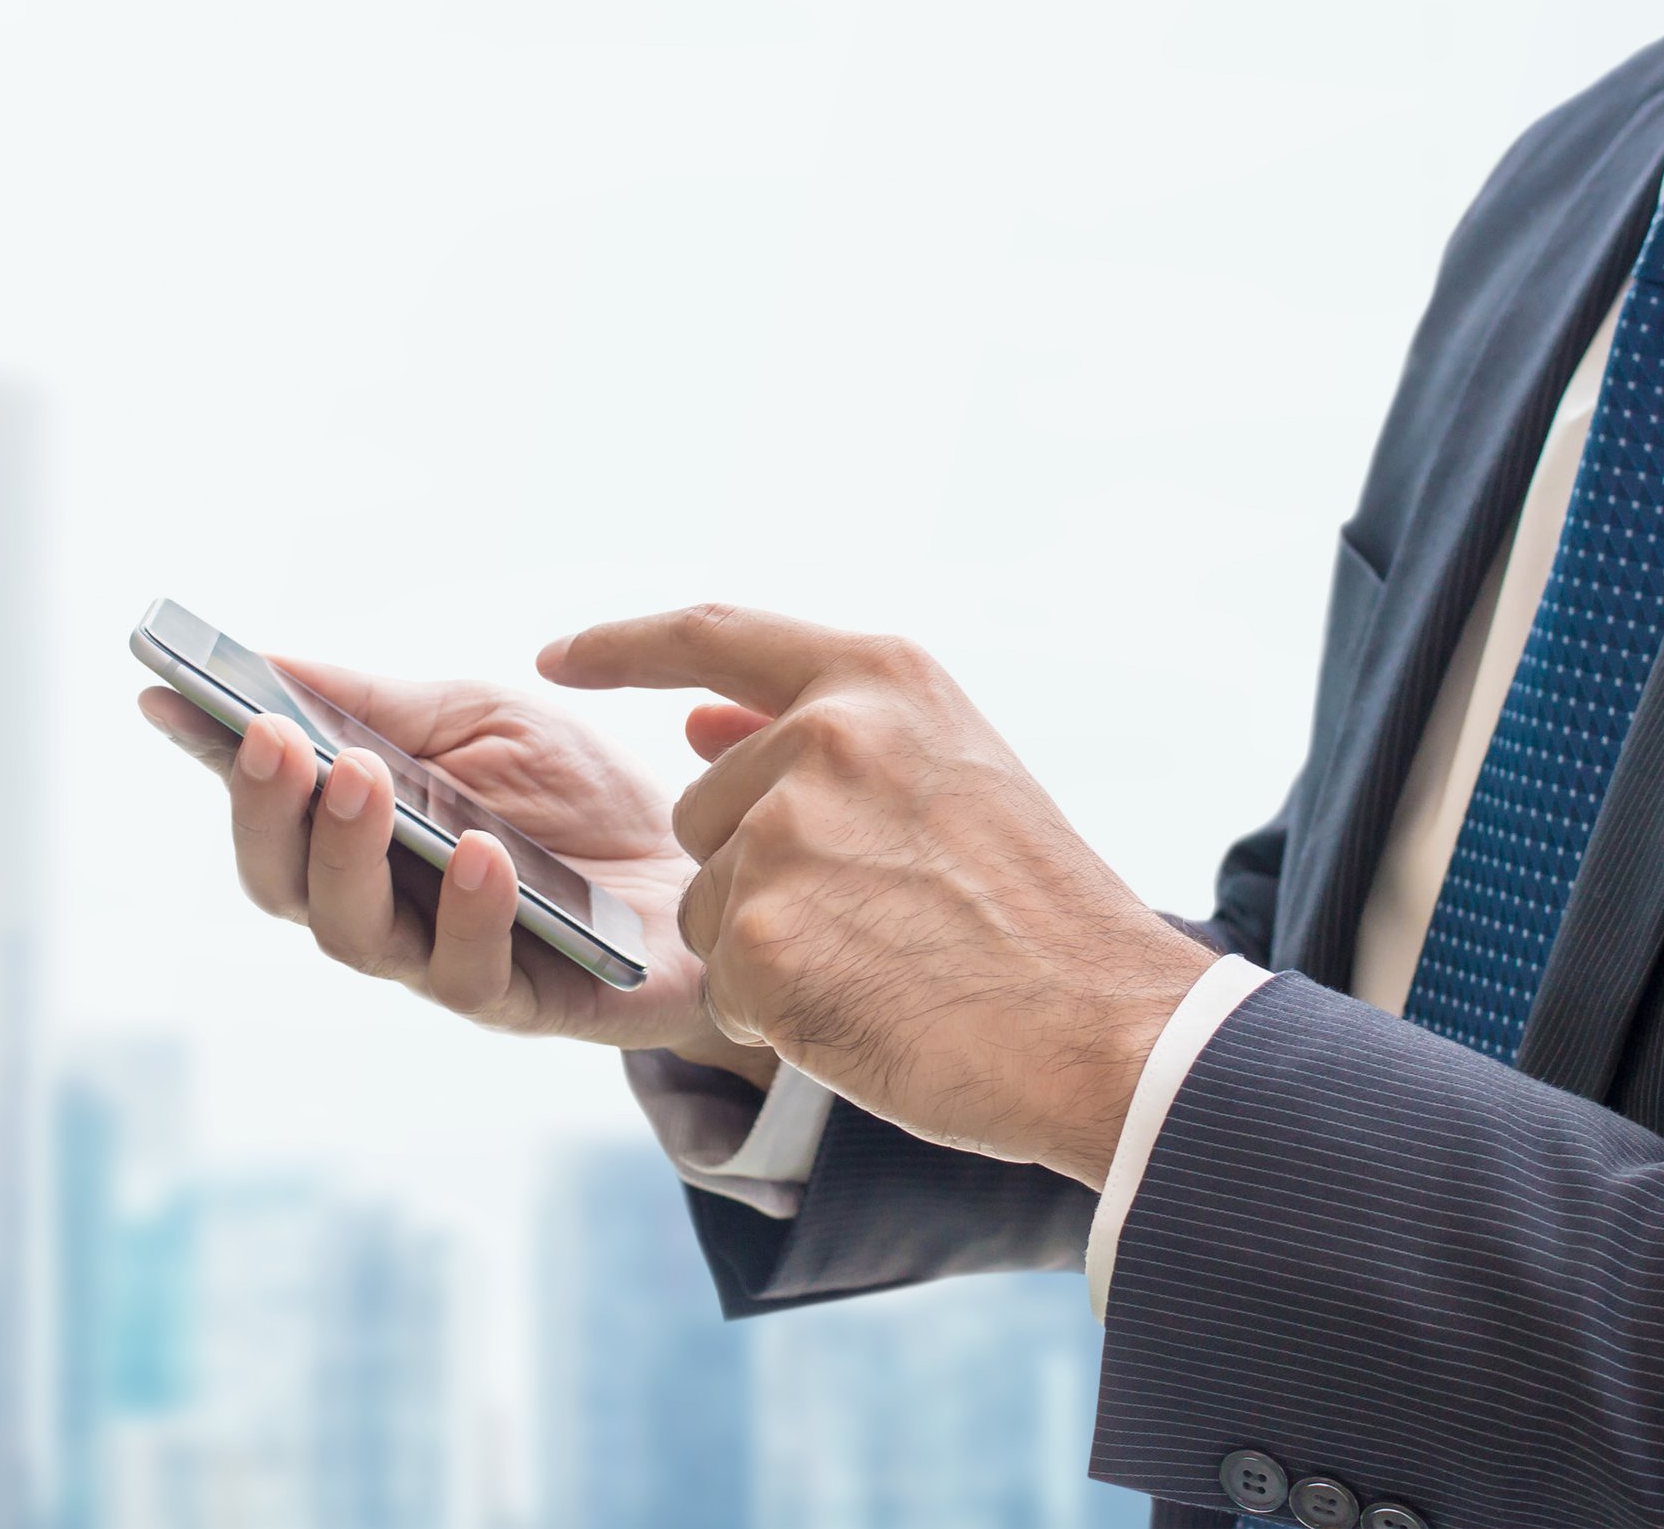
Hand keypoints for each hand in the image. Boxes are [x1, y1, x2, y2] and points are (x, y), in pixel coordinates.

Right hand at [137, 658, 772, 1082]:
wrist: (707, 863)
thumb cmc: (577, 795)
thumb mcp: (480, 719)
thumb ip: (377, 703)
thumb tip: (266, 661)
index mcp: (357, 832)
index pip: (262, 802)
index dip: (209, 760)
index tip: (164, 697)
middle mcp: (380, 903)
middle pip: (283, 884)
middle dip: (269, 811)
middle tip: (278, 740)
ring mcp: (442, 959)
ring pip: (355, 937)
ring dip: (349, 856)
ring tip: (364, 781)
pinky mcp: (524, 1002)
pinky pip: (472, 975)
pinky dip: (468, 911)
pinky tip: (479, 852)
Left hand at [542, 605, 1215, 1184]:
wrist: (1107, 1030)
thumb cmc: (1037, 914)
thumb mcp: (949, 774)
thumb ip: (823, 740)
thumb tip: (696, 724)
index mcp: (876, 678)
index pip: (711, 633)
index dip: (621, 643)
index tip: (556, 654)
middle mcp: (820, 737)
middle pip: (704, 806)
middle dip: (755, 868)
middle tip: (881, 917)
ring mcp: (783, 834)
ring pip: (706, 899)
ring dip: (767, 943)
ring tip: (886, 962)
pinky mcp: (758, 937)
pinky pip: (723, 981)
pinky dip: (779, 1012)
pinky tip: (867, 1011)